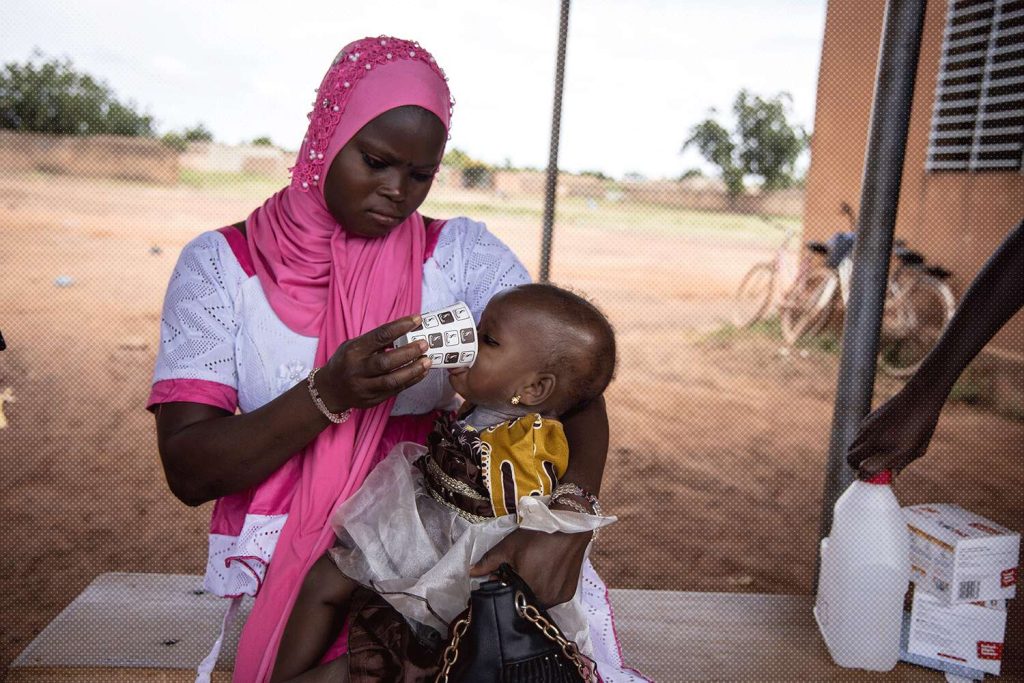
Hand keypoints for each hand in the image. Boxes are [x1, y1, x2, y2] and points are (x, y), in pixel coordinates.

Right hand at [319, 315, 430, 411]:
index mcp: (354, 350)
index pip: (379, 336)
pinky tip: (421, 373)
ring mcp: (364, 387)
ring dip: (413, 370)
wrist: (329, 390)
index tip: (417, 319)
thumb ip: (375, 342)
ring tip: (428, 361)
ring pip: (392, 380)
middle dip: (408, 352)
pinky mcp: (371, 400)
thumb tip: (405, 332)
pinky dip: (411, 381)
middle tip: (425, 344)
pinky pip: (395, 390)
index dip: (400, 327)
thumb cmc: (346, 362)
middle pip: (386, 361)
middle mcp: (357, 369)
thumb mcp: (353, 346)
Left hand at [470, 528, 588, 607]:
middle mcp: (544, 599)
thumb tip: (470, 573)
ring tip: (533, 572)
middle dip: (517, 590)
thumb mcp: (509, 546)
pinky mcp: (568, 594)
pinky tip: (546, 574)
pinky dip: (546, 590)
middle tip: (519, 571)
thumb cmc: (537, 535)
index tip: (503, 576)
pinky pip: (552, 598)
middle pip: (524, 601)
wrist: (570, 527)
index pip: (508, 598)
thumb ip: (488, 562)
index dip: (503, 588)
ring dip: (532, 592)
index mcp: (526, 589)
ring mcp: (558, 598)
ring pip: (538, 601)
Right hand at [846, 380, 944, 478]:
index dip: (865, 477)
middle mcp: (876, 440)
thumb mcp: (918, 449)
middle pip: (851, 459)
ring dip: (858, 453)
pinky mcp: (866, 420)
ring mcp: (869, 429)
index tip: (870, 477)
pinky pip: (859, 435)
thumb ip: (901, 464)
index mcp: (892, 451)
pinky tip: (880, 436)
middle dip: (855, 467)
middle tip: (864, 468)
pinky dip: (864, 441)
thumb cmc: (923, 425)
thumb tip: (890, 476)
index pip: (866, 471)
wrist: (919, 397)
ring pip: (852, 447)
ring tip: (872, 453)